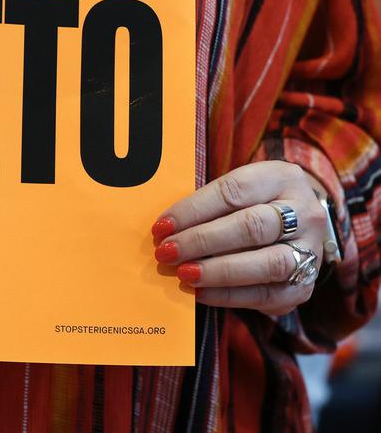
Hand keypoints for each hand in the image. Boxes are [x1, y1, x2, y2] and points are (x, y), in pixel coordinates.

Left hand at [152, 161, 325, 315]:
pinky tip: (200, 292)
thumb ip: (207, 205)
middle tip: (167, 251)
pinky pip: (267, 294)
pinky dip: (229, 295)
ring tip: (184, 273)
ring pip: (267, 263)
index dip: (194, 210)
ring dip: (218, 271)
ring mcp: (310, 250)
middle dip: (202, 241)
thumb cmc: (253, 205)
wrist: (299, 227)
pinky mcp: (304, 286)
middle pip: (251, 226)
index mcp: (281, 178)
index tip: (162, 227)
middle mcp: (304, 213)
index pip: (233, 190)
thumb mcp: (238, 190)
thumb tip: (164, 230)